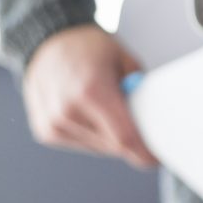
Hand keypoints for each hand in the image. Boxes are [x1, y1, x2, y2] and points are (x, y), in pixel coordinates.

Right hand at [21, 25, 155, 167]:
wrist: (48, 43)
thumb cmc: (88, 48)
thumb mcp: (126, 61)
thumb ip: (141, 91)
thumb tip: (155, 119)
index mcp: (91, 92)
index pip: (124, 137)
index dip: (144, 152)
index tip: (156, 158)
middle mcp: (68, 111)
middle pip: (113, 146)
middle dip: (131, 139)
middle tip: (138, 119)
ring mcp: (53, 124)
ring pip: (98, 147)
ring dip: (110, 136)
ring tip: (105, 106)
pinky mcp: (45, 132)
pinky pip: (81, 144)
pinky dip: (92, 134)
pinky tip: (89, 112)